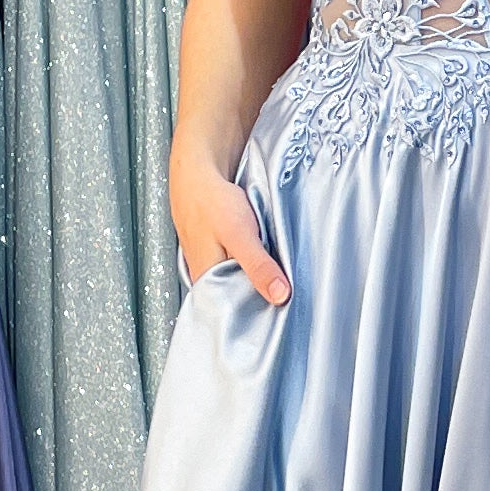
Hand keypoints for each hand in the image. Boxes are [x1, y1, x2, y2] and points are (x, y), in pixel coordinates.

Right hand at [172, 145, 290, 306]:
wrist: (198, 171)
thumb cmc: (210, 202)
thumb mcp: (239, 235)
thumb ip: (258, 266)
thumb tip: (279, 296)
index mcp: (207, 282)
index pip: (233, 315)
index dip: (257, 318)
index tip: (283, 319)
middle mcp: (207, 278)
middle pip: (239, 301)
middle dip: (262, 301)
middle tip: (291, 302)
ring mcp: (213, 264)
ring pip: (242, 283)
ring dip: (261, 282)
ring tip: (283, 284)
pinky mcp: (221, 252)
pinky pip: (241, 267)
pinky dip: (256, 266)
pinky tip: (268, 261)